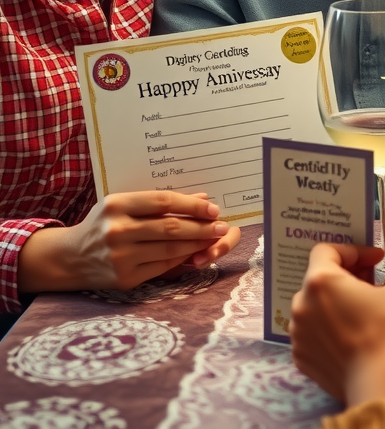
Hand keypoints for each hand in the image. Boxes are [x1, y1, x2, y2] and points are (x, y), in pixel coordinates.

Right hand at [17, 191, 240, 293]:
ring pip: (170, 248)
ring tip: (214, 238)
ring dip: (197, 244)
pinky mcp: (125, 278)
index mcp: (117, 205)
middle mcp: (117, 230)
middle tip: (221, 226)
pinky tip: (195, 252)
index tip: (213, 208)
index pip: (163, 201)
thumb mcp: (125, 205)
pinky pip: (162, 266)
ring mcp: (120, 257)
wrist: (69, 258)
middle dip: (201, 227)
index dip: (191, 205)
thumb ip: (161, 202)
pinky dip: (182, 259)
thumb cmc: (104, 224)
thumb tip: (202, 199)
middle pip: (170, 227)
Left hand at [290, 243, 384, 405]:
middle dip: (346, 277)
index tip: (375, 260)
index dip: (353, 250)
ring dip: (335, 303)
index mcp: (321, 281)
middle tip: (371, 283)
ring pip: (314, 308)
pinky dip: (329, 329)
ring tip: (360, 311)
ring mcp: (298, 334)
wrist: (377, 382)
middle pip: (320, 279)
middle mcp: (301, 305)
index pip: (327, 250)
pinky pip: (313, 333)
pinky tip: (350, 336)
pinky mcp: (301, 359)